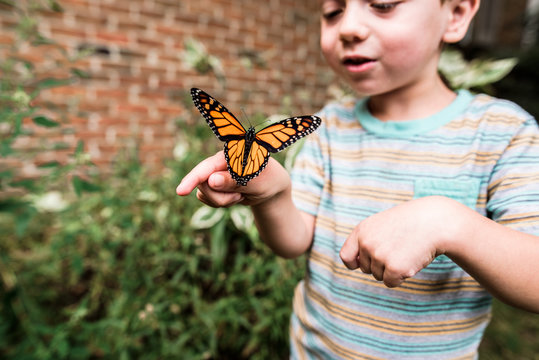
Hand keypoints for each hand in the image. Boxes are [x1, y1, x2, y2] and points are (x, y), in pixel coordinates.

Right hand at [176, 151, 290, 207]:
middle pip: (203, 185)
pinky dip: (221, 203)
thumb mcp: (256, 182)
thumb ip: (234, 181)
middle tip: (240, 197)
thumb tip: (211, 180)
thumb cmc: (267, 180)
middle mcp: (217, 161)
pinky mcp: (210, 183)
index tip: (181, 192)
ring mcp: (212, 172)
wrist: (270, 187)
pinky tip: (234, 196)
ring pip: (203, 194)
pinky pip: (205, 199)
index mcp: (230, 154)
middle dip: (221, 197)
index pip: (208, 167)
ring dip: (223, 201)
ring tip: (240, 195)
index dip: (193, 179)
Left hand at [339, 196, 464, 287]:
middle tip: (398, 249)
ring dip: (392, 270)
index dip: (355, 263)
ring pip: (378, 276)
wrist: (434, 222)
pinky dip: (401, 277)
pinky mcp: (394, 268)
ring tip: (406, 251)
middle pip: (366, 269)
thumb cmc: (410, 223)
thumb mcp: (382, 225)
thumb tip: (354, 264)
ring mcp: (379, 256)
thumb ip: (367, 240)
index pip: (346, 256)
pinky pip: (390, 282)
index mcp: (362, 231)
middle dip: (381, 264)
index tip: (362, 265)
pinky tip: (411, 261)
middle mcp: (366, 243)